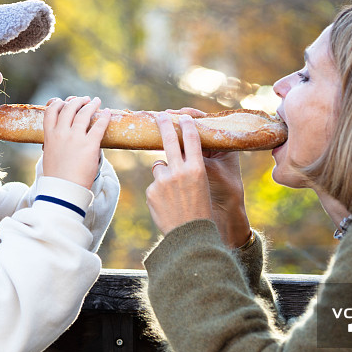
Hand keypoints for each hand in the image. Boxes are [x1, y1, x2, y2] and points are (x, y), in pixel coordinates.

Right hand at [42, 96, 108, 188]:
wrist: (63, 190)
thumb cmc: (57, 177)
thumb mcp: (49, 157)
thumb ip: (53, 145)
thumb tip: (57, 143)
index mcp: (49, 137)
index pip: (50, 111)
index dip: (57, 103)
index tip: (63, 102)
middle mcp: (61, 134)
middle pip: (69, 109)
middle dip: (77, 101)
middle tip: (84, 100)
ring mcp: (75, 138)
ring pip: (84, 114)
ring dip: (91, 105)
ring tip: (96, 101)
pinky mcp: (90, 145)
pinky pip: (99, 125)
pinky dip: (104, 117)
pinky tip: (107, 112)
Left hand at [145, 112, 211, 234]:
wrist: (189, 236)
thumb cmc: (199, 211)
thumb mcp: (200, 186)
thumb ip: (187, 170)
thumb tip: (168, 159)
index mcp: (197, 169)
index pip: (191, 139)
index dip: (186, 125)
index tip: (182, 116)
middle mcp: (180, 171)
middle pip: (169, 140)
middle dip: (165, 124)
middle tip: (160, 115)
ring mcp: (163, 180)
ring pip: (158, 165)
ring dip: (163, 173)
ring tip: (173, 194)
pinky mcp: (151, 191)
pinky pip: (154, 184)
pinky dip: (158, 192)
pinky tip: (166, 205)